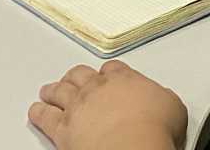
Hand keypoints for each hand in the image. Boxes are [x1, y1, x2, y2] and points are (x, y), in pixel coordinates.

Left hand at [28, 61, 187, 149]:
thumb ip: (162, 97)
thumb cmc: (153, 129)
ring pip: (59, 91)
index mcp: (124, 79)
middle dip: (76, 75)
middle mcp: (97, 88)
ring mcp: (78, 107)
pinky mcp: (63, 129)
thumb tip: (165, 100)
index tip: (107, 75)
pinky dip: (39, 112)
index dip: (108, 72)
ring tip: (49, 90)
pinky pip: (46, 117)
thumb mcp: (173, 107)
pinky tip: (36, 110)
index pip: (112, 68)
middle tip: (73, 76)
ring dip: (54, 89)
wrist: (132, 148)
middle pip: (81, 74)